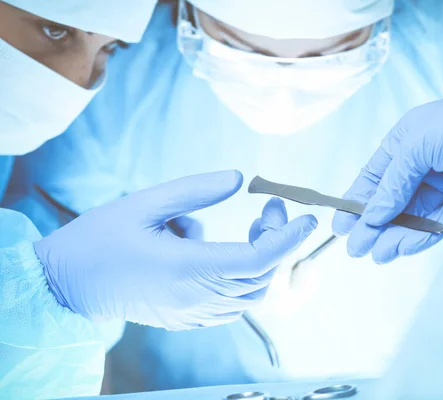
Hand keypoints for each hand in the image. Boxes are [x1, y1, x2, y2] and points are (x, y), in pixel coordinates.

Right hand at [34, 170, 316, 329]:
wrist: (66, 285)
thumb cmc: (100, 239)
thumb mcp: (146, 203)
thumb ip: (196, 190)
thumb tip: (240, 179)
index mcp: (188, 268)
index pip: (258, 260)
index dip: (289, 238)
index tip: (307, 217)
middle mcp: (197, 298)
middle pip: (263, 278)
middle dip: (279, 242)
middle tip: (271, 210)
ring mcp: (193, 314)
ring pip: (252, 295)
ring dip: (263, 262)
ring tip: (248, 229)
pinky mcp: (188, 320)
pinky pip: (234, 305)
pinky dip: (245, 279)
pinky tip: (224, 254)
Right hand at [333, 89, 442, 262]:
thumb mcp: (416, 148)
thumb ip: (392, 184)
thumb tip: (370, 217)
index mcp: (406, 142)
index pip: (375, 177)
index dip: (356, 202)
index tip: (341, 227)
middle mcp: (423, 163)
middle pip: (391, 201)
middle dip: (372, 225)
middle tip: (356, 250)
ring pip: (414, 216)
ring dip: (394, 236)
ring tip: (377, 256)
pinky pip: (439, 223)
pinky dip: (421, 237)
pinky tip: (402, 249)